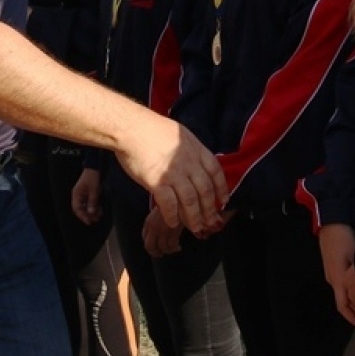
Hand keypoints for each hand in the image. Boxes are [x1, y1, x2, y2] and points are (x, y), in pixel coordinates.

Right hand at [71, 168, 102, 225]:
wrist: (95, 168)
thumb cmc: (92, 178)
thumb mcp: (94, 190)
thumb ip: (92, 201)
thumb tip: (91, 213)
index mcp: (76, 195)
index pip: (77, 209)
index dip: (82, 216)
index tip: (89, 222)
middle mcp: (78, 196)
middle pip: (81, 210)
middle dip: (88, 215)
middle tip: (96, 219)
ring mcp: (83, 196)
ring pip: (86, 208)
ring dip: (92, 212)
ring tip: (99, 215)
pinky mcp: (88, 195)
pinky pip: (89, 204)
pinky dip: (94, 208)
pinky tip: (99, 210)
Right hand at [114, 122, 228, 236]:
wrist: (131, 128)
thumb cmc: (151, 129)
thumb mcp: (180, 134)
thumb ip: (190, 151)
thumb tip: (195, 165)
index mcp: (196, 150)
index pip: (216, 172)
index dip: (221, 189)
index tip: (223, 201)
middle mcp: (189, 163)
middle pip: (205, 191)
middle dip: (209, 209)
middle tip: (210, 222)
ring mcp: (174, 173)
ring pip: (190, 201)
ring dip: (194, 218)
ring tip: (195, 227)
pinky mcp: (157, 182)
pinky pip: (169, 204)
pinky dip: (172, 216)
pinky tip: (173, 222)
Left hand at [142, 206, 182, 257]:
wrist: (180, 200)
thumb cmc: (171, 205)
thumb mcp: (159, 213)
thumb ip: (155, 223)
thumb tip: (156, 235)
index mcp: (148, 222)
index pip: (144, 238)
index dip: (149, 245)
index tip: (155, 247)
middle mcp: (153, 227)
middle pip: (150, 246)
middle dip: (155, 253)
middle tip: (161, 254)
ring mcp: (162, 230)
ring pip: (162, 247)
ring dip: (168, 251)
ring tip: (174, 249)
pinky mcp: (172, 231)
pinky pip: (172, 245)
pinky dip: (175, 248)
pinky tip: (178, 247)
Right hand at [318, 224, 354, 324]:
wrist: (331, 220)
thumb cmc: (344, 237)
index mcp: (338, 280)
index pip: (344, 308)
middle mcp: (332, 280)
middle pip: (344, 304)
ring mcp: (331, 273)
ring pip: (344, 296)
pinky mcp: (333, 267)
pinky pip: (343, 287)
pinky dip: (353, 294)